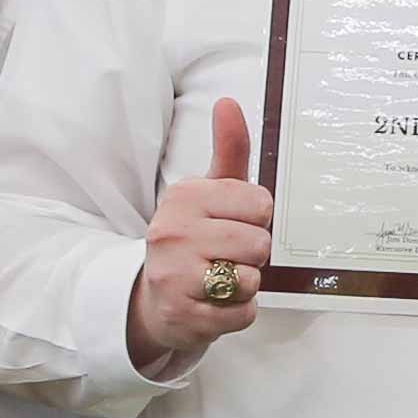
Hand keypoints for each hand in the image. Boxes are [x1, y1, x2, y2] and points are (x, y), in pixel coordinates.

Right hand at [126, 96, 276, 376]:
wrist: (156, 299)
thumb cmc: (194, 239)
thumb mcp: (209, 192)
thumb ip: (228, 151)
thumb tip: (228, 102)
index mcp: (184, 196)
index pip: (261, 203)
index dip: (256, 218)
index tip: (232, 223)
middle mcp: (172, 231)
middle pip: (260, 244)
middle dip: (252, 255)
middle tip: (225, 256)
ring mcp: (173, 275)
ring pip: (251, 280)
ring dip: (244, 285)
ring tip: (218, 279)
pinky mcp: (182, 315)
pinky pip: (242, 314)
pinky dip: (237, 313)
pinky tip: (213, 304)